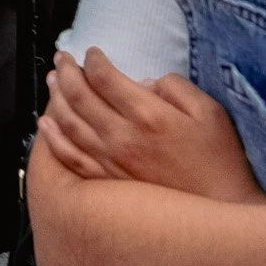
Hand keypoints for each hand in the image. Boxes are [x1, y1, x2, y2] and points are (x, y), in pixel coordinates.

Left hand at [38, 49, 263, 202]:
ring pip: (69, 123)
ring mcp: (111, 162)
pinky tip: (45, 125)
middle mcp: (122, 138)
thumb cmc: (219, 161)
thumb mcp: (209, 112)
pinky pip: (70, 157)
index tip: (91, 52)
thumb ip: (175, 87)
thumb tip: (144, 81)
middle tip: (62, 59)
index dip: (93, 60)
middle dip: (66, 72)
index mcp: (147, 115)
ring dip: (56, 98)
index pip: (104, 77)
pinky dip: (53, 139)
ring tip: (52, 82)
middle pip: (80, 96)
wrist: (221, 212)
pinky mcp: (108, 182)